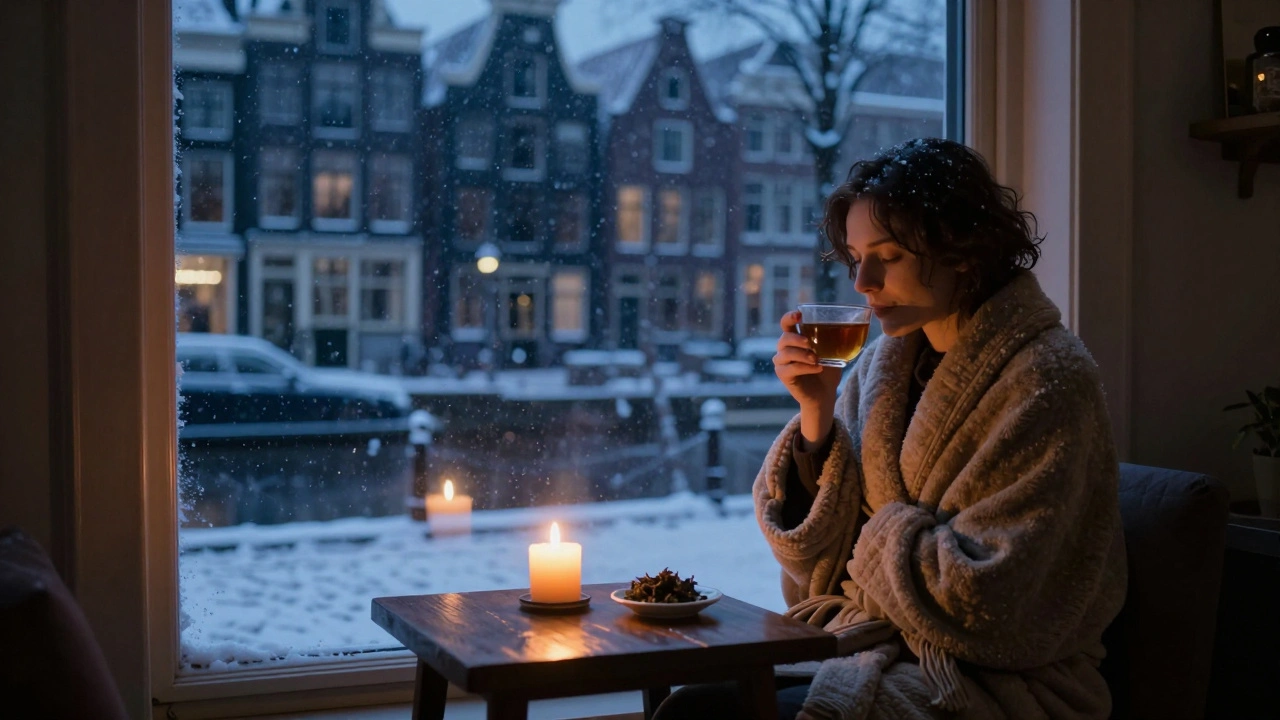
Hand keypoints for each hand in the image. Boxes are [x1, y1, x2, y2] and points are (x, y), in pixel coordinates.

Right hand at [774, 311, 842, 444]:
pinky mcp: (784, 376)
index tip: (800, 315)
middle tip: (810, 343)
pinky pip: (790, 368)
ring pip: (785, 353)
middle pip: (783, 338)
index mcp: (795, 339)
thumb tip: (858, 323)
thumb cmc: (828, 371)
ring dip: (802, 355)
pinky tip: (817, 368)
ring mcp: (782, 363)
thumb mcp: (834, 352)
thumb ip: (838, 338)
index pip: (786, 324)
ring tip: (816, 359)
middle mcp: (785, 349)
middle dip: (796, 339)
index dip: (789, 317)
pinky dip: (804, 367)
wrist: (825, 394)